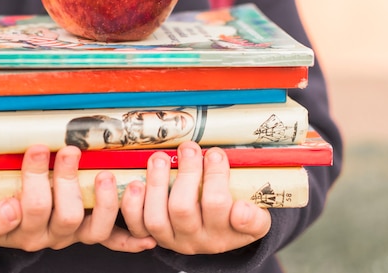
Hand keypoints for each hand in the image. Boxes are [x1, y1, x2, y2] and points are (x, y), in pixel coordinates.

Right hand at [0, 144, 155, 251]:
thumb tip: (11, 207)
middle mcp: (51, 235)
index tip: (40, 148)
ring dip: (103, 201)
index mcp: (23, 229)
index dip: (37, 177)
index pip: (31, 206)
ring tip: (105, 174)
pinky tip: (145, 238)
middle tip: (71, 150)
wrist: (1, 224)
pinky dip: (130, 240)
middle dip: (69, 180)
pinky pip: (112, 240)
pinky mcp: (90, 233)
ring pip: (94, 229)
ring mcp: (73, 235)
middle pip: (65, 214)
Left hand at [121, 142, 270, 254]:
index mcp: (226, 233)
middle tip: (189, 147)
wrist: (215, 233)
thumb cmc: (235, 214)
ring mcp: (171, 239)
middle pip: (184, 209)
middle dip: (185, 173)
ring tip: (160, 157)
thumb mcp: (255, 217)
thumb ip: (254, 216)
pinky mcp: (151, 236)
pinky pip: (137, 225)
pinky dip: (132, 205)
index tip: (217, 154)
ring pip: (156, 217)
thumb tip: (242, 209)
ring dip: (155, 184)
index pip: (223, 209)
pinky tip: (136, 182)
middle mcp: (197, 240)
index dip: (218, 182)